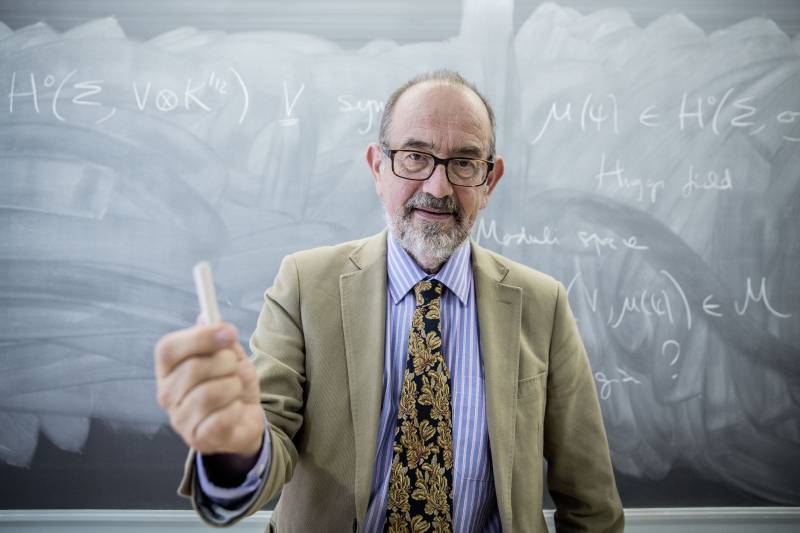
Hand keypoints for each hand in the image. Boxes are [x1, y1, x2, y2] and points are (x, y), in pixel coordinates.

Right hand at [154, 322, 263, 457]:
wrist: (244, 418)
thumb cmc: (231, 382)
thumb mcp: (229, 355)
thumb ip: (219, 338)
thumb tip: (206, 317)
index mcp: (167, 368)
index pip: (168, 348)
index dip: (200, 338)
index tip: (229, 332)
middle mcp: (166, 394)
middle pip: (193, 368)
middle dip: (226, 363)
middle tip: (236, 366)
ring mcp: (179, 419)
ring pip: (210, 393)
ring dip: (234, 386)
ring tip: (236, 389)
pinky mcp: (198, 439)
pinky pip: (222, 417)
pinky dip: (237, 408)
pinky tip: (236, 408)